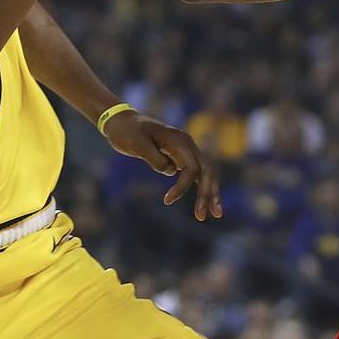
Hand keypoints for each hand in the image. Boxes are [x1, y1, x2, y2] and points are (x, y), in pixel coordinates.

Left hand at [102, 110, 221, 220]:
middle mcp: (187, 144)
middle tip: (202, 217)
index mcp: (179, 140)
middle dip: (208, 194)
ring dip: (210, 193)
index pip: (191, 168)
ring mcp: (185, 150)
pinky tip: (204, 203)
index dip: (182, 187)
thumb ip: (155, 158)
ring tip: (215, 214)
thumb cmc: (127, 132)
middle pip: (206, 171)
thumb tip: (170, 171)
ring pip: (205, 174)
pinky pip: (195, 174)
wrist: (122, 122)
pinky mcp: (179, 157)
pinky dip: (201, 188)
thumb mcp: (137, 143)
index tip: (166, 201)